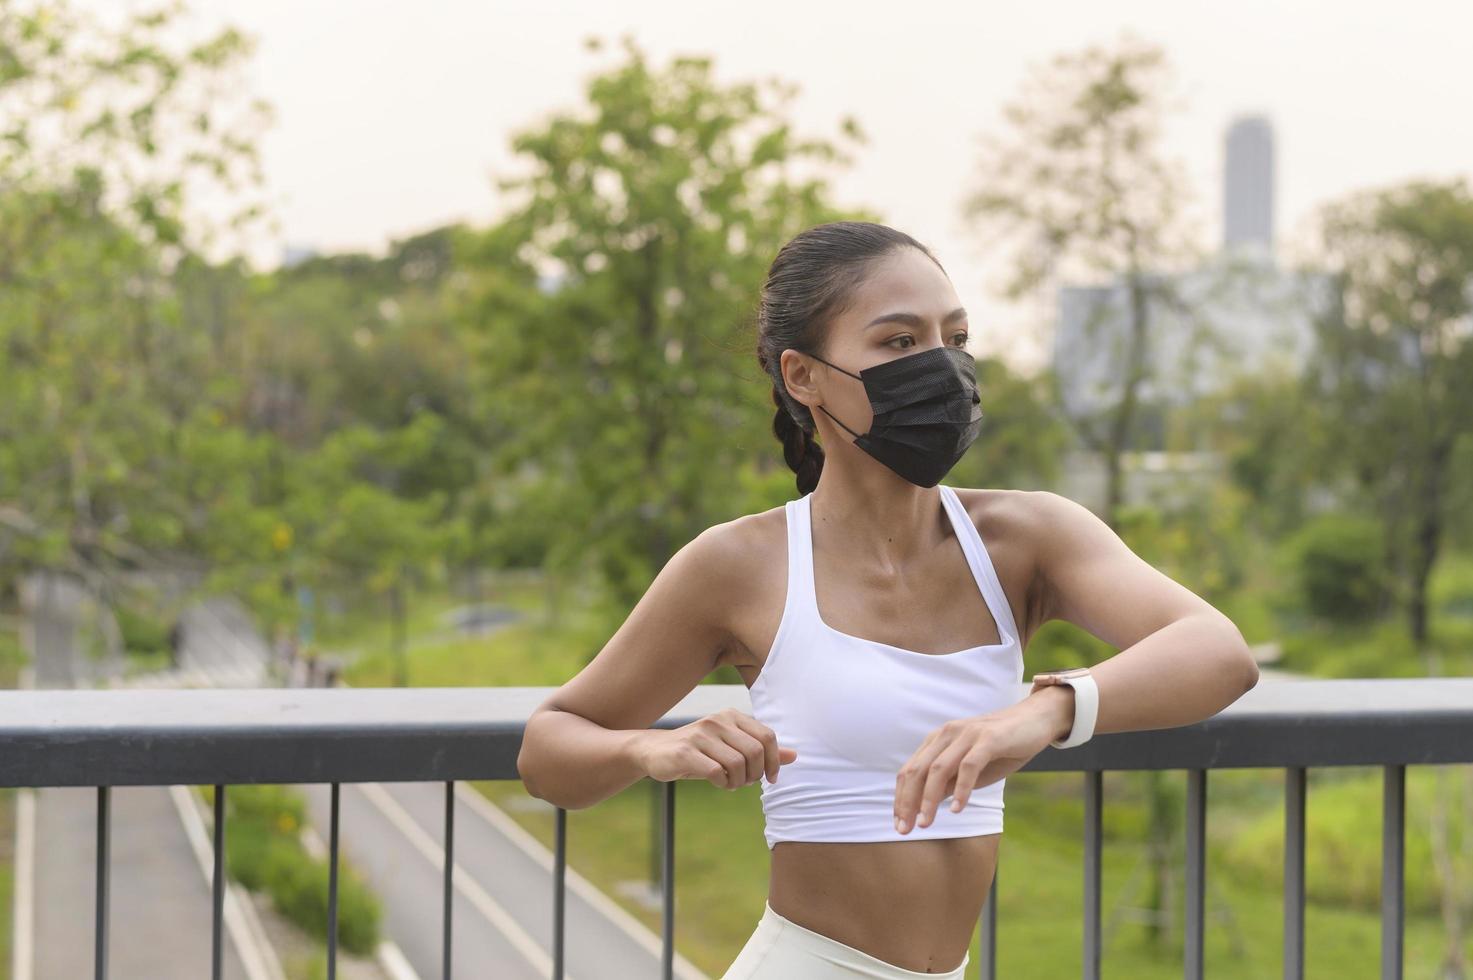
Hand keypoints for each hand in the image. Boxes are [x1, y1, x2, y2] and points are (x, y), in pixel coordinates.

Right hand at [636, 708, 797, 789]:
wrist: (654, 751)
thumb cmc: (699, 751)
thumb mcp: (731, 747)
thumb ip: (761, 749)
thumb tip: (794, 756)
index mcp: (732, 716)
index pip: (768, 736)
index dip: (774, 761)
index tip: (769, 778)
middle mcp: (718, 720)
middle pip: (756, 752)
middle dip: (755, 774)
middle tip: (745, 782)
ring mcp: (701, 735)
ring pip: (738, 764)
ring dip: (739, 781)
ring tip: (731, 783)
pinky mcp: (686, 752)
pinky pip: (717, 772)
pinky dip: (724, 783)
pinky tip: (718, 782)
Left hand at [892, 688, 1072, 833]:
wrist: (1036, 720)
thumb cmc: (1002, 748)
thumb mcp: (971, 769)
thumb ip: (949, 782)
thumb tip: (927, 805)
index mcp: (938, 740)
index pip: (910, 771)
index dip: (901, 798)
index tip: (898, 824)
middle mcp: (947, 734)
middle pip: (917, 771)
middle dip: (907, 802)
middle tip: (904, 830)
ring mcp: (967, 734)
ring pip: (938, 769)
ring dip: (929, 799)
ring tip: (925, 824)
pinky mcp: (988, 738)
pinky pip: (968, 766)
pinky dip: (961, 789)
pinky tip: (958, 809)